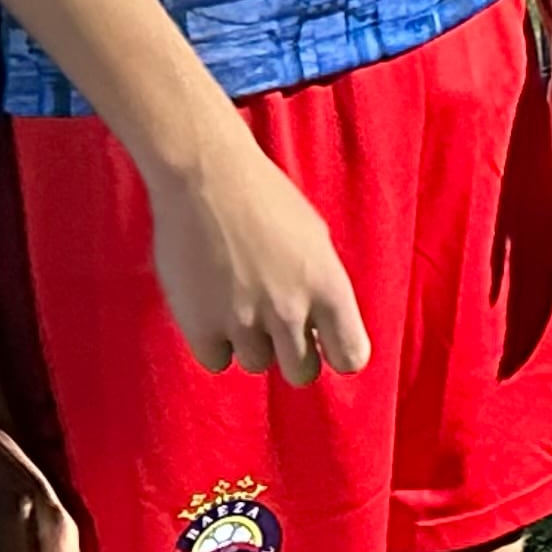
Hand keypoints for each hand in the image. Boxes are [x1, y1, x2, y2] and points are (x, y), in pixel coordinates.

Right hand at [142, 122, 372, 380]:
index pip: (350, 356)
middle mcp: (291, 310)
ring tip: (239, 301)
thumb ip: (322, 288)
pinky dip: (215, 343)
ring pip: (256, 364)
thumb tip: (322, 331)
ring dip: (250, 343)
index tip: (325, 344)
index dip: (338, 354)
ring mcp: (244, 320)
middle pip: (301, 373)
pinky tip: (213, 309)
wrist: (208, 178)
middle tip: (276, 326)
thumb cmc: (267, 200)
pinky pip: (216, 361)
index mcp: (329, 287)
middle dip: (292, 355)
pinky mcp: (200, 325)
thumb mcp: (315, 239)